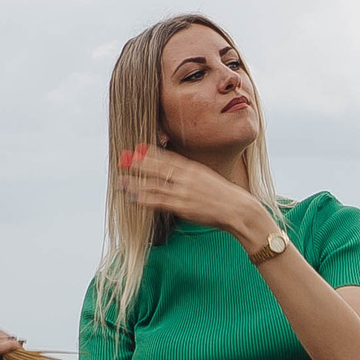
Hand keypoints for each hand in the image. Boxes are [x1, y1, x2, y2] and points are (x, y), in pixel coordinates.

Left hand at [114, 145, 267, 244]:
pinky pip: (159, 201)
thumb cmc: (225, 197)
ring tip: (121, 181)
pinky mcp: (183, 206)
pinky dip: (144, 199)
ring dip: (136, 183)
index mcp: (193, 168)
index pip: (168, 157)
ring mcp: (183, 191)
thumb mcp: (208, 179)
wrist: (238, 210)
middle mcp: (186, 177)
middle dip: (138, 164)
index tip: (137, 149)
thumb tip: (179, 174)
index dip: (150, 153)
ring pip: (154, 184)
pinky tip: (133, 198)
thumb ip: (192, 175)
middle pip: (157, 168)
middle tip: (122, 161)